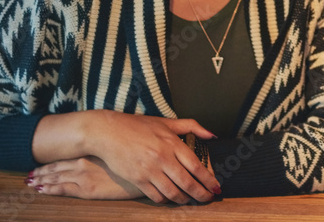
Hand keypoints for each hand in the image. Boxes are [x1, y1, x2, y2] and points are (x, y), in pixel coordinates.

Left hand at [28, 157, 142, 199]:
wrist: (143, 173)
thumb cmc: (135, 160)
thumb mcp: (120, 152)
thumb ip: (107, 151)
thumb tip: (103, 147)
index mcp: (91, 153)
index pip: (65, 157)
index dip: (51, 161)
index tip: (40, 163)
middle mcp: (83, 162)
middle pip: (57, 167)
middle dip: (41, 171)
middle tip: (28, 174)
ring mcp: (83, 176)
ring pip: (56, 178)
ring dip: (41, 180)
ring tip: (29, 182)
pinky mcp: (86, 190)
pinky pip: (62, 190)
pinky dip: (49, 189)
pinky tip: (40, 190)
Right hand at [80, 111, 219, 203]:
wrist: (108, 132)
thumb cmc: (137, 126)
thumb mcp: (166, 122)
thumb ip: (191, 126)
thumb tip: (211, 135)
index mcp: (172, 143)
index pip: (196, 166)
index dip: (208, 179)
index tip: (216, 186)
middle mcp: (162, 158)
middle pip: (187, 183)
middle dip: (201, 194)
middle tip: (209, 198)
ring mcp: (149, 170)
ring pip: (172, 193)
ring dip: (184, 199)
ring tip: (190, 200)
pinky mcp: (137, 179)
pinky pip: (156, 196)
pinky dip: (166, 200)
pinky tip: (170, 197)